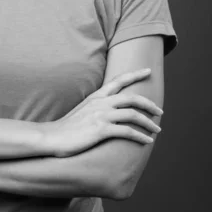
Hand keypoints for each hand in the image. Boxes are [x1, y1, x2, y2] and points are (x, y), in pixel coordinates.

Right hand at [41, 68, 161, 157]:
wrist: (52, 137)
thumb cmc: (67, 127)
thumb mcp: (82, 110)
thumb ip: (96, 106)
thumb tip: (109, 110)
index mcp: (97, 96)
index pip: (119, 80)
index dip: (135, 75)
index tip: (148, 70)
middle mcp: (101, 103)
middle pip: (132, 97)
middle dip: (149, 104)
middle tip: (160, 111)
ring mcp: (101, 116)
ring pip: (133, 114)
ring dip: (148, 123)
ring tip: (157, 130)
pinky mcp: (101, 130)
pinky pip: (127, 132)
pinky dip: (140, 136)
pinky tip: (147, 141)